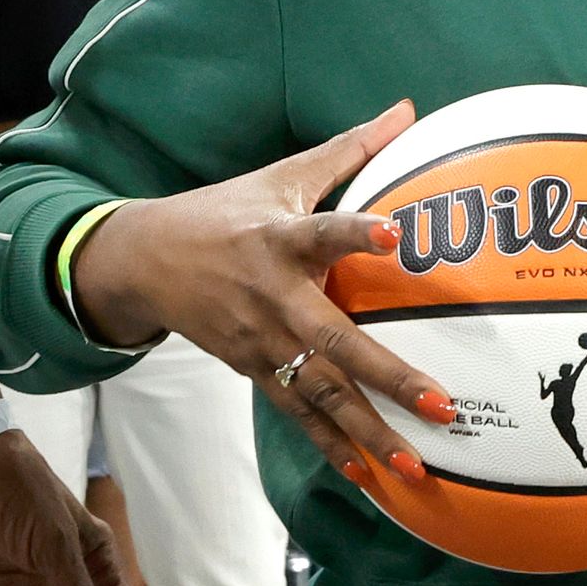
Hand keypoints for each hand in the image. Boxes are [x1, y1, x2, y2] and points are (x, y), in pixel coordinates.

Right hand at [69, 102, 457, 488]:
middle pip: (335, 342)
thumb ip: (349, 150)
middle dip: (389, 377)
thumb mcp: (281, 177)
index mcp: (278, 239)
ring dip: (368, 431)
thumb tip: (407, 110)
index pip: (323, 230)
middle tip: (442, 405)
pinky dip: (330, 446)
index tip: (395, 235)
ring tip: (416, 463)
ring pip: (320, 392)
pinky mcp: (252, 368)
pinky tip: (367, 475)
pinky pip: (296, 412)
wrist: (145, 261)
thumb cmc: (225, 212)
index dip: (356, 233)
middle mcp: (272, 296)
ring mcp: (260, 340)